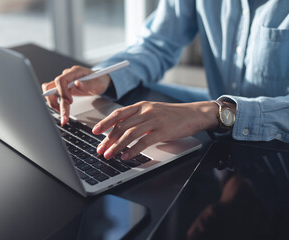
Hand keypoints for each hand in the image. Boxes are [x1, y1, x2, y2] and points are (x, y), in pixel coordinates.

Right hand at [42, 65, 110, 124]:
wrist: (100, 80)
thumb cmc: (100, 80)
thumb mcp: (98, 83)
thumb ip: (88, 84)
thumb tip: (78, 84)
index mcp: (75, 72)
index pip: (61, 80)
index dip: (63, 92)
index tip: (70, 102)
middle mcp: (67, 75)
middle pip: (52, 87)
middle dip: (56, 102)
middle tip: (64, 116)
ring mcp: (64, 81)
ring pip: (50, 91)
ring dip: (53, 102)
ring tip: (62, 113)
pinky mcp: (63, 88)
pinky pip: (52, 93)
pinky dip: (54, 101)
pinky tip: (60, 108)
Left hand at [92, 101, 217, 159]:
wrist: (193, 114)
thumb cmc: (171, 115)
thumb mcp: (152, 111)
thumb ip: (137, 118)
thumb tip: (119, 130)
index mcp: (141, 106)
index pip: (118, 114)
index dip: (105, 122)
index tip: (95, 131)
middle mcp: (145, 111)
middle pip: (121, 126)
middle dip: (108, 139)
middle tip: (100, 150)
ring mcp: (154, 120)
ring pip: (130, 134)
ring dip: (117, 146)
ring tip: (109, 155)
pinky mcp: (163, 131)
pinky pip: (144, 141)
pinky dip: (133, 150)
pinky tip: (126, 156)